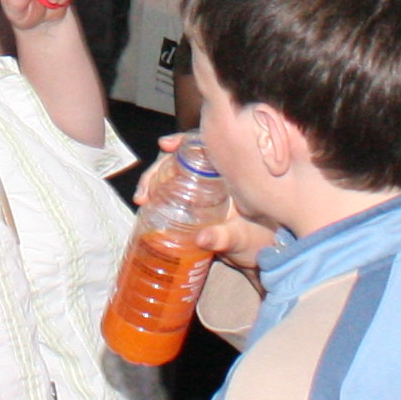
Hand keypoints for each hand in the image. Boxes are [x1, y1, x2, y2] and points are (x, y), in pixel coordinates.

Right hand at [147, 138, 270, 269]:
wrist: (258, 258)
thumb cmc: (256, 242)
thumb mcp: (242, 238)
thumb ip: (224, 238)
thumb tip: (202, 238)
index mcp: (228, 176)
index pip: (204, 148)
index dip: (183, 141)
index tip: (166, 145)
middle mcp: (213, 179)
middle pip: (181, 161)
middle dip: (158, 170)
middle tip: (144, 190)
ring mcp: (202, 192)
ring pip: (173, 175)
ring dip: (154, 182)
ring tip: (142, 198)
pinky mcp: (193, 206)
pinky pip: (172, 193)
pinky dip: (157, 195)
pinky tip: (147, 205)